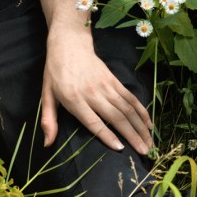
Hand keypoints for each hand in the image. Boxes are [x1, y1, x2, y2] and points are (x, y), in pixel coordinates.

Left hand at [40, 32, 152, 154]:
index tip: (120, 148)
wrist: (69, 44)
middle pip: (116, 117)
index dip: (107, 136)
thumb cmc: (55, 73)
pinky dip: (142, 112)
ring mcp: (106, 86)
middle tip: (144, 152)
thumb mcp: (46, 96)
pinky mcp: (115, 80)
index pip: (94, 122)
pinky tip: (149, 124)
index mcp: (74, 99)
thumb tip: (47, 144)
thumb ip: (48, 120)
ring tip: (149, 143)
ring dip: (141, 127)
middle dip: (132, 136)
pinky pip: (131, 98)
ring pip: (128, 109)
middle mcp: (93, 93)